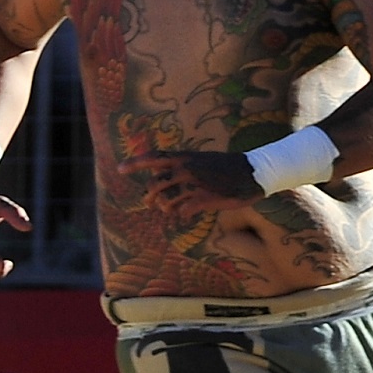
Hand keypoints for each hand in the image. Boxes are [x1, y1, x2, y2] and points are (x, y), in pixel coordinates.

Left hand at [128, 148, 262, 220]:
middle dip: (149, 197)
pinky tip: (187, 215)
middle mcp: (187, 169)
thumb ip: (183, 166)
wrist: (253, 172)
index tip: (119, 169)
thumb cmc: (227, 166)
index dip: (135, 163)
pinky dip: (182, 215)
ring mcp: (196, 184)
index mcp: (186, 157)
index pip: (154, 158)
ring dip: (165, 208)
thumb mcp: (202, 159)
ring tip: (170, 209)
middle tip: (149, 203)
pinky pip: (183, 211)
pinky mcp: (205, 199)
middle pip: (155, 185)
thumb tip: (164, 175)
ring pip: (166, 201)